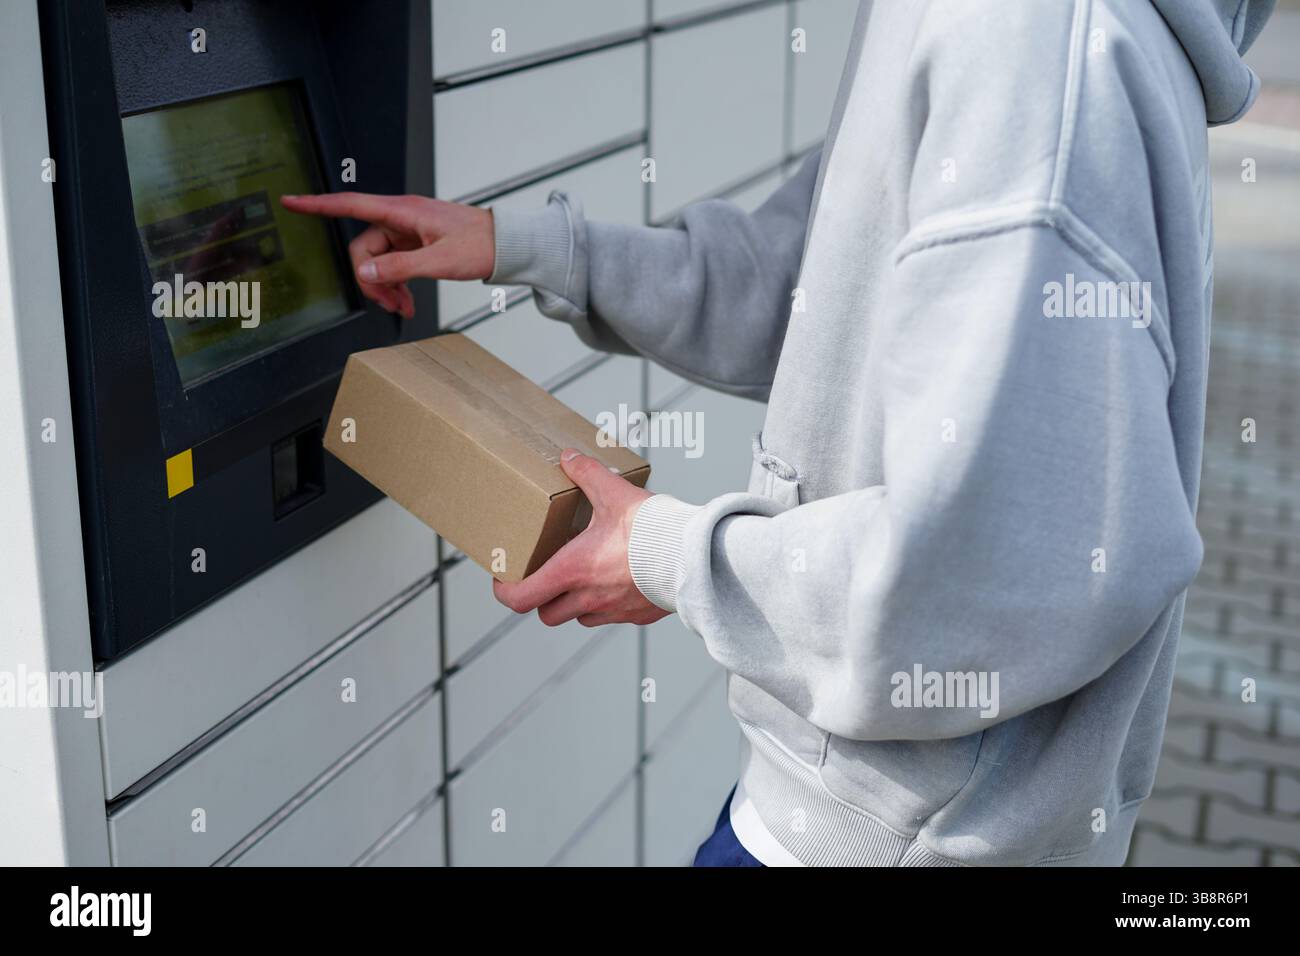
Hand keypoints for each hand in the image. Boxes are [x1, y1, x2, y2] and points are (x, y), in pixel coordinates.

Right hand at [280, 192, 493, 318]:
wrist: (507, 245)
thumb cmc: (482, 244)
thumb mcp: (440, 261)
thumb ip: (400, 267)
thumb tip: (366, 272)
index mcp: (403, 212)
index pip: (350, 204)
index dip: (318, 205)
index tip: (291, 202)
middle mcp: (401, 218)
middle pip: (364, 247)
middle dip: (371, 279)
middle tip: (390, 303)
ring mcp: (408, 232)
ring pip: (379, 260)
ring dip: (386, 286)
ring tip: (404, 307)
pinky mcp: (416, 244)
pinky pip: (394, 264)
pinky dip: (397, 284)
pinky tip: (408, 301)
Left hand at [493, 449, 669, 627]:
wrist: (694, 556)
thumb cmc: (652, 529)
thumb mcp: (614, 493)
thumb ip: (587, 474)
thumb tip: (569, 457)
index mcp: (572, 570)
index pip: (521, 598)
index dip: (505, 591)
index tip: (504, 579)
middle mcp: (588, 597)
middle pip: (547, 614)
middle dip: (542, 600)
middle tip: (545, 578)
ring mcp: (613, 610)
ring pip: (579, 618)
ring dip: (574, 604)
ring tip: (583, 580)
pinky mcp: (638, 615)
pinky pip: (613, 617)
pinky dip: (608, 605)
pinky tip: (620, 581)